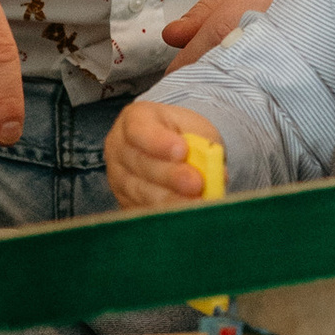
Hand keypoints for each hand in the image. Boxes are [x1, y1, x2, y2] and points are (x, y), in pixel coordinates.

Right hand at [104, 98, 227, 213]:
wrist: (169, 148)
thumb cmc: (181, 135)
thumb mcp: (195, 129)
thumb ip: (203, 146)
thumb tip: (215, 172)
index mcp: (135, 120)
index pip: (139, 130)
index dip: (159, 142)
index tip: (182, 151)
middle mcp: (119, 148)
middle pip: (140, 164)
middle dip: (170, 176)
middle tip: (196, 183)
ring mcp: (118, 178)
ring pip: (142, 192)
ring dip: (171, 200)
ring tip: (197, 202)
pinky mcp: (125, 202)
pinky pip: (143, 211)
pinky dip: (166, 215)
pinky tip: (186, 215)